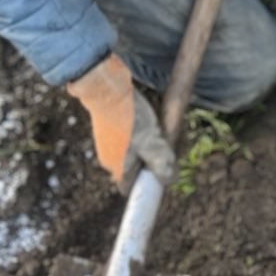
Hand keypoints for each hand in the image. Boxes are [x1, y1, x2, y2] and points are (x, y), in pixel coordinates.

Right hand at [67, 53, 176, 193]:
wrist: (107, 88)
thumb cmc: (130, 117)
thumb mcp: (152, 141)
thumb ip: (160, 163)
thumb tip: (168, 180)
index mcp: (116, 167)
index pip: (132, 187)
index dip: (148, 183)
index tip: (163, 171)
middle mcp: (109, 159)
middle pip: (134, 169)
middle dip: (151, 161)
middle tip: (165, 146)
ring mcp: (107, 144)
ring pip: (133, 152)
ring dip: (147, 145)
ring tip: (158, 130)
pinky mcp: (108, 129)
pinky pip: (129, 139)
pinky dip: (140, 134)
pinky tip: (147, 121)